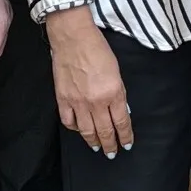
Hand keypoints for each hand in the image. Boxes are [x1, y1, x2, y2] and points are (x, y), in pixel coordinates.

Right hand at [46, 7, 131, 157]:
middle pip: (105, 131)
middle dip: (110, 144)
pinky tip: (80, 130)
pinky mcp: (63, 100)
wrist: (73, 38)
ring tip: (97, 147)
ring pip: (87, 131)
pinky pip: (69, 122)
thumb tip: (121, 110)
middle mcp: (96, 101)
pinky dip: (75, 129)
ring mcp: (78, 102)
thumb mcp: (117, 70)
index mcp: (113, 92)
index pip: (122, 122)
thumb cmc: (98, 48)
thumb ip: (119, 92)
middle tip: (112, 153)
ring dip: (93, 142)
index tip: (127, 144)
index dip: (125, 136)